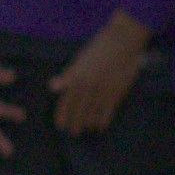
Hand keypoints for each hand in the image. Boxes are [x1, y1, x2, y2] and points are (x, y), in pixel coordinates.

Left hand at [52, 15, 151, 135]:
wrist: (123, 42)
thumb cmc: (99, 48)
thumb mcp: (79, 60)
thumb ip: (67, 76)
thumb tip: (52, 87)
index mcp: (77, 77)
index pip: (66, 101)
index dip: (63, 114)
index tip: (60, 125)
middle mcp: (88, 86)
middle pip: (79, 110)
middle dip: (75, 123)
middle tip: (72, 132)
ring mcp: (103, 90)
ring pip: (93, 113)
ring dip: (88, 123)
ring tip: (85, 129)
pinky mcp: (117, 92)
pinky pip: (108, 111)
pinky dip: (103, 121)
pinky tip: (100, 126)